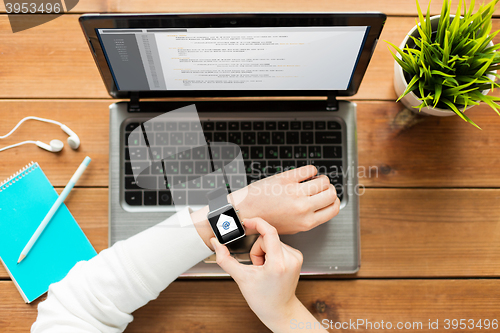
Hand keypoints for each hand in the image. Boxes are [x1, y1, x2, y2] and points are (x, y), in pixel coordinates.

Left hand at [191, 165, 339, 250]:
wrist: (244, 212)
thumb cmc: (265, 220)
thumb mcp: (292, 227)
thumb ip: (309, 218)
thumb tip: (322, 206)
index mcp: (307, 222)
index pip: (335, 208)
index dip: (334, 201)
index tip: (329, 198)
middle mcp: (303, 207)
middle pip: (332, 193)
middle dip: (329, 189)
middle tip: (321, 188)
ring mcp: (295, 192)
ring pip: (324, 180)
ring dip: (321, 179)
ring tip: (313, 180)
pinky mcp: (286, 179)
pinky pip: (310, 169)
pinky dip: (310, 170)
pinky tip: (305, 173)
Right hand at [211, 217, 326, 332]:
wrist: (279, 310)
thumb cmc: (263, 299)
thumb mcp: (241, 278)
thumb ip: (225, 259)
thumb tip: (216, 243)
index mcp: (278, 264)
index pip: (269, 232)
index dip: (256, 223)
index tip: (247, 222)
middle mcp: (291, 258)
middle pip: (267, 238)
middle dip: (257, 249)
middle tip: (256, 266)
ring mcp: (295, 257)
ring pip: (272, 240)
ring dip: (264, 251)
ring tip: (264, 269)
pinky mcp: (297, 257)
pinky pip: (279, 245)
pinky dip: (271, 253)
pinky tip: (270, 267)